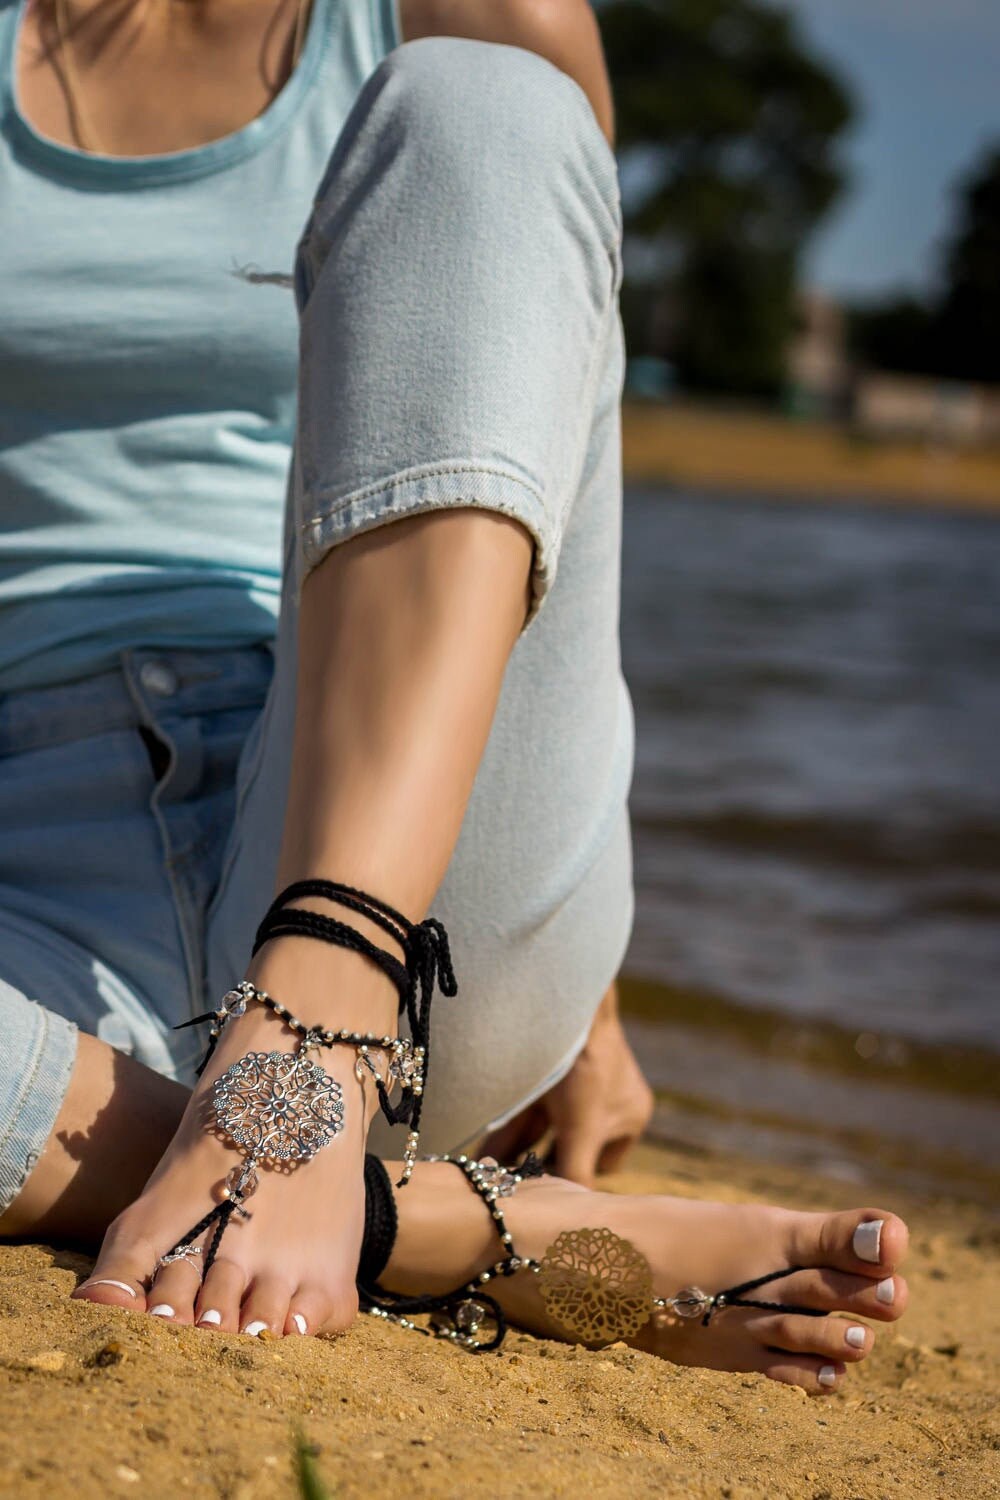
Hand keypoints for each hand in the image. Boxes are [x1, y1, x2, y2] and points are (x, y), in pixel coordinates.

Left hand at [478, 983, 652, 1186]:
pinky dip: (507, 1130)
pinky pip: (525, 1110)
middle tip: (508, 1189)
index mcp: (629, 1115)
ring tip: (488, 1175)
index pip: (602, 1168)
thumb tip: (569, 1218)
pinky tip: (482, 1151)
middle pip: (565, 1147)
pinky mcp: (545, 1068)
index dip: (573, 1182)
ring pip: (540, 1129)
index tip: (543, 1198)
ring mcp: (573, 1083)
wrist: (565, 999)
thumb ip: (576, 1173)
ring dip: (515, 1152)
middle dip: (534, 1166)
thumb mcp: (582, 1127)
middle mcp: (604, 1101)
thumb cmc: (586, 1064)